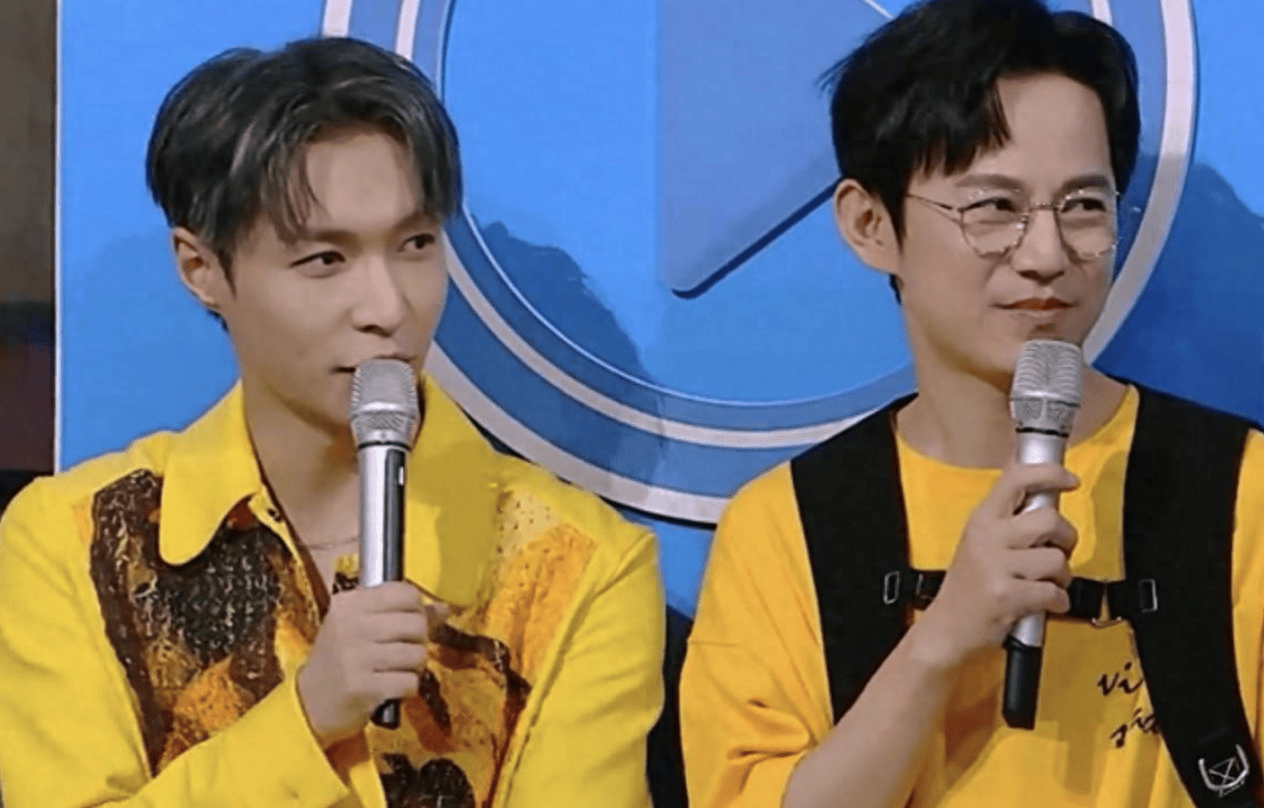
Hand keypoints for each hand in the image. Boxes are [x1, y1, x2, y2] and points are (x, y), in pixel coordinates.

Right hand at [297, 581, 448, 747]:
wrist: (310, 705)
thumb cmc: (341, 661)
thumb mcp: (360, 628)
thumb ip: (399, 613)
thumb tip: (443, 608)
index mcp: (348, 604)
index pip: (404, 592)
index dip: (417, 608)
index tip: (409, 621)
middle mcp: (349, 626)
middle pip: (416, 623)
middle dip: (419, 640)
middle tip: (404, 651)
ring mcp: (355, 657)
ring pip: (417, 654)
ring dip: (414, 667)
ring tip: (396, 671)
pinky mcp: (363, 687)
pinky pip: (410, 682)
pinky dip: (406, 688)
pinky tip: (389, 689)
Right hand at [909, 462, 1078, 671]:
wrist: (946, 628)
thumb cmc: (968, 586)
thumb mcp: (979, 540)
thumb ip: (1007, 516)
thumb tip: (1041, 486)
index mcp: (981, 519)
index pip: (1017, 479)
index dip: (1050, 474)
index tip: (1069, 479)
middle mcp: (987, 537)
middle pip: (1049, 519)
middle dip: (1066, 538)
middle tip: (1057, 550)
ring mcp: (995, 566)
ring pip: (1057, 559)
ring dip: (1062, 576)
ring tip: (1047, 583)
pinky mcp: (1006, 596)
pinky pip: (1054, 593)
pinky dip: (1058, 601)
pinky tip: (1045, 603)